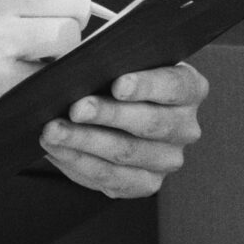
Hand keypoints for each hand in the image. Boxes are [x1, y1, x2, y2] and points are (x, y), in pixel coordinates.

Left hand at [41, 63, 208, 198]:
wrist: (110, 111)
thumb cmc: (113, 77)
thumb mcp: (117, 60)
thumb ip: (107, 59)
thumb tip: (76, 65)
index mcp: (189, 88)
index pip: (174, 85)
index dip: (146, 86)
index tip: (117, 85)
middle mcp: (185, 126)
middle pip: (149, 123)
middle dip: (108, 115)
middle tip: (76, 109)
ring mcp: (168, 159)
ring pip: (126, 153)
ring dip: (84, 142)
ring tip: (53, 131)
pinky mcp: (146, 183)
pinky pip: (111, 178)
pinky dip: (78, 162)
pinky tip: (56, 150)